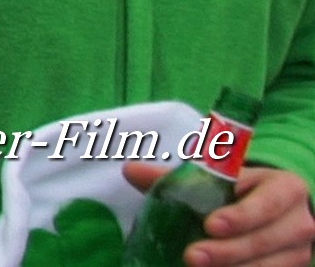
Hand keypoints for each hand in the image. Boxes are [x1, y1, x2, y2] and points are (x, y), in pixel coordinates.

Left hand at [122, 163, 313, 265]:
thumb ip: (179, 177)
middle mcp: (297, 220)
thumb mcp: (223, 179)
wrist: (284, 212)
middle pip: (264, 239)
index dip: (240, 215)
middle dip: (228, 250)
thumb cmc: (244, 191)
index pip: (266, 201)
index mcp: (284, 187)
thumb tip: (130, 170)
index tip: (210, 224)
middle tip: (192, 256)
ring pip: (269, 265)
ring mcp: (298, 250)